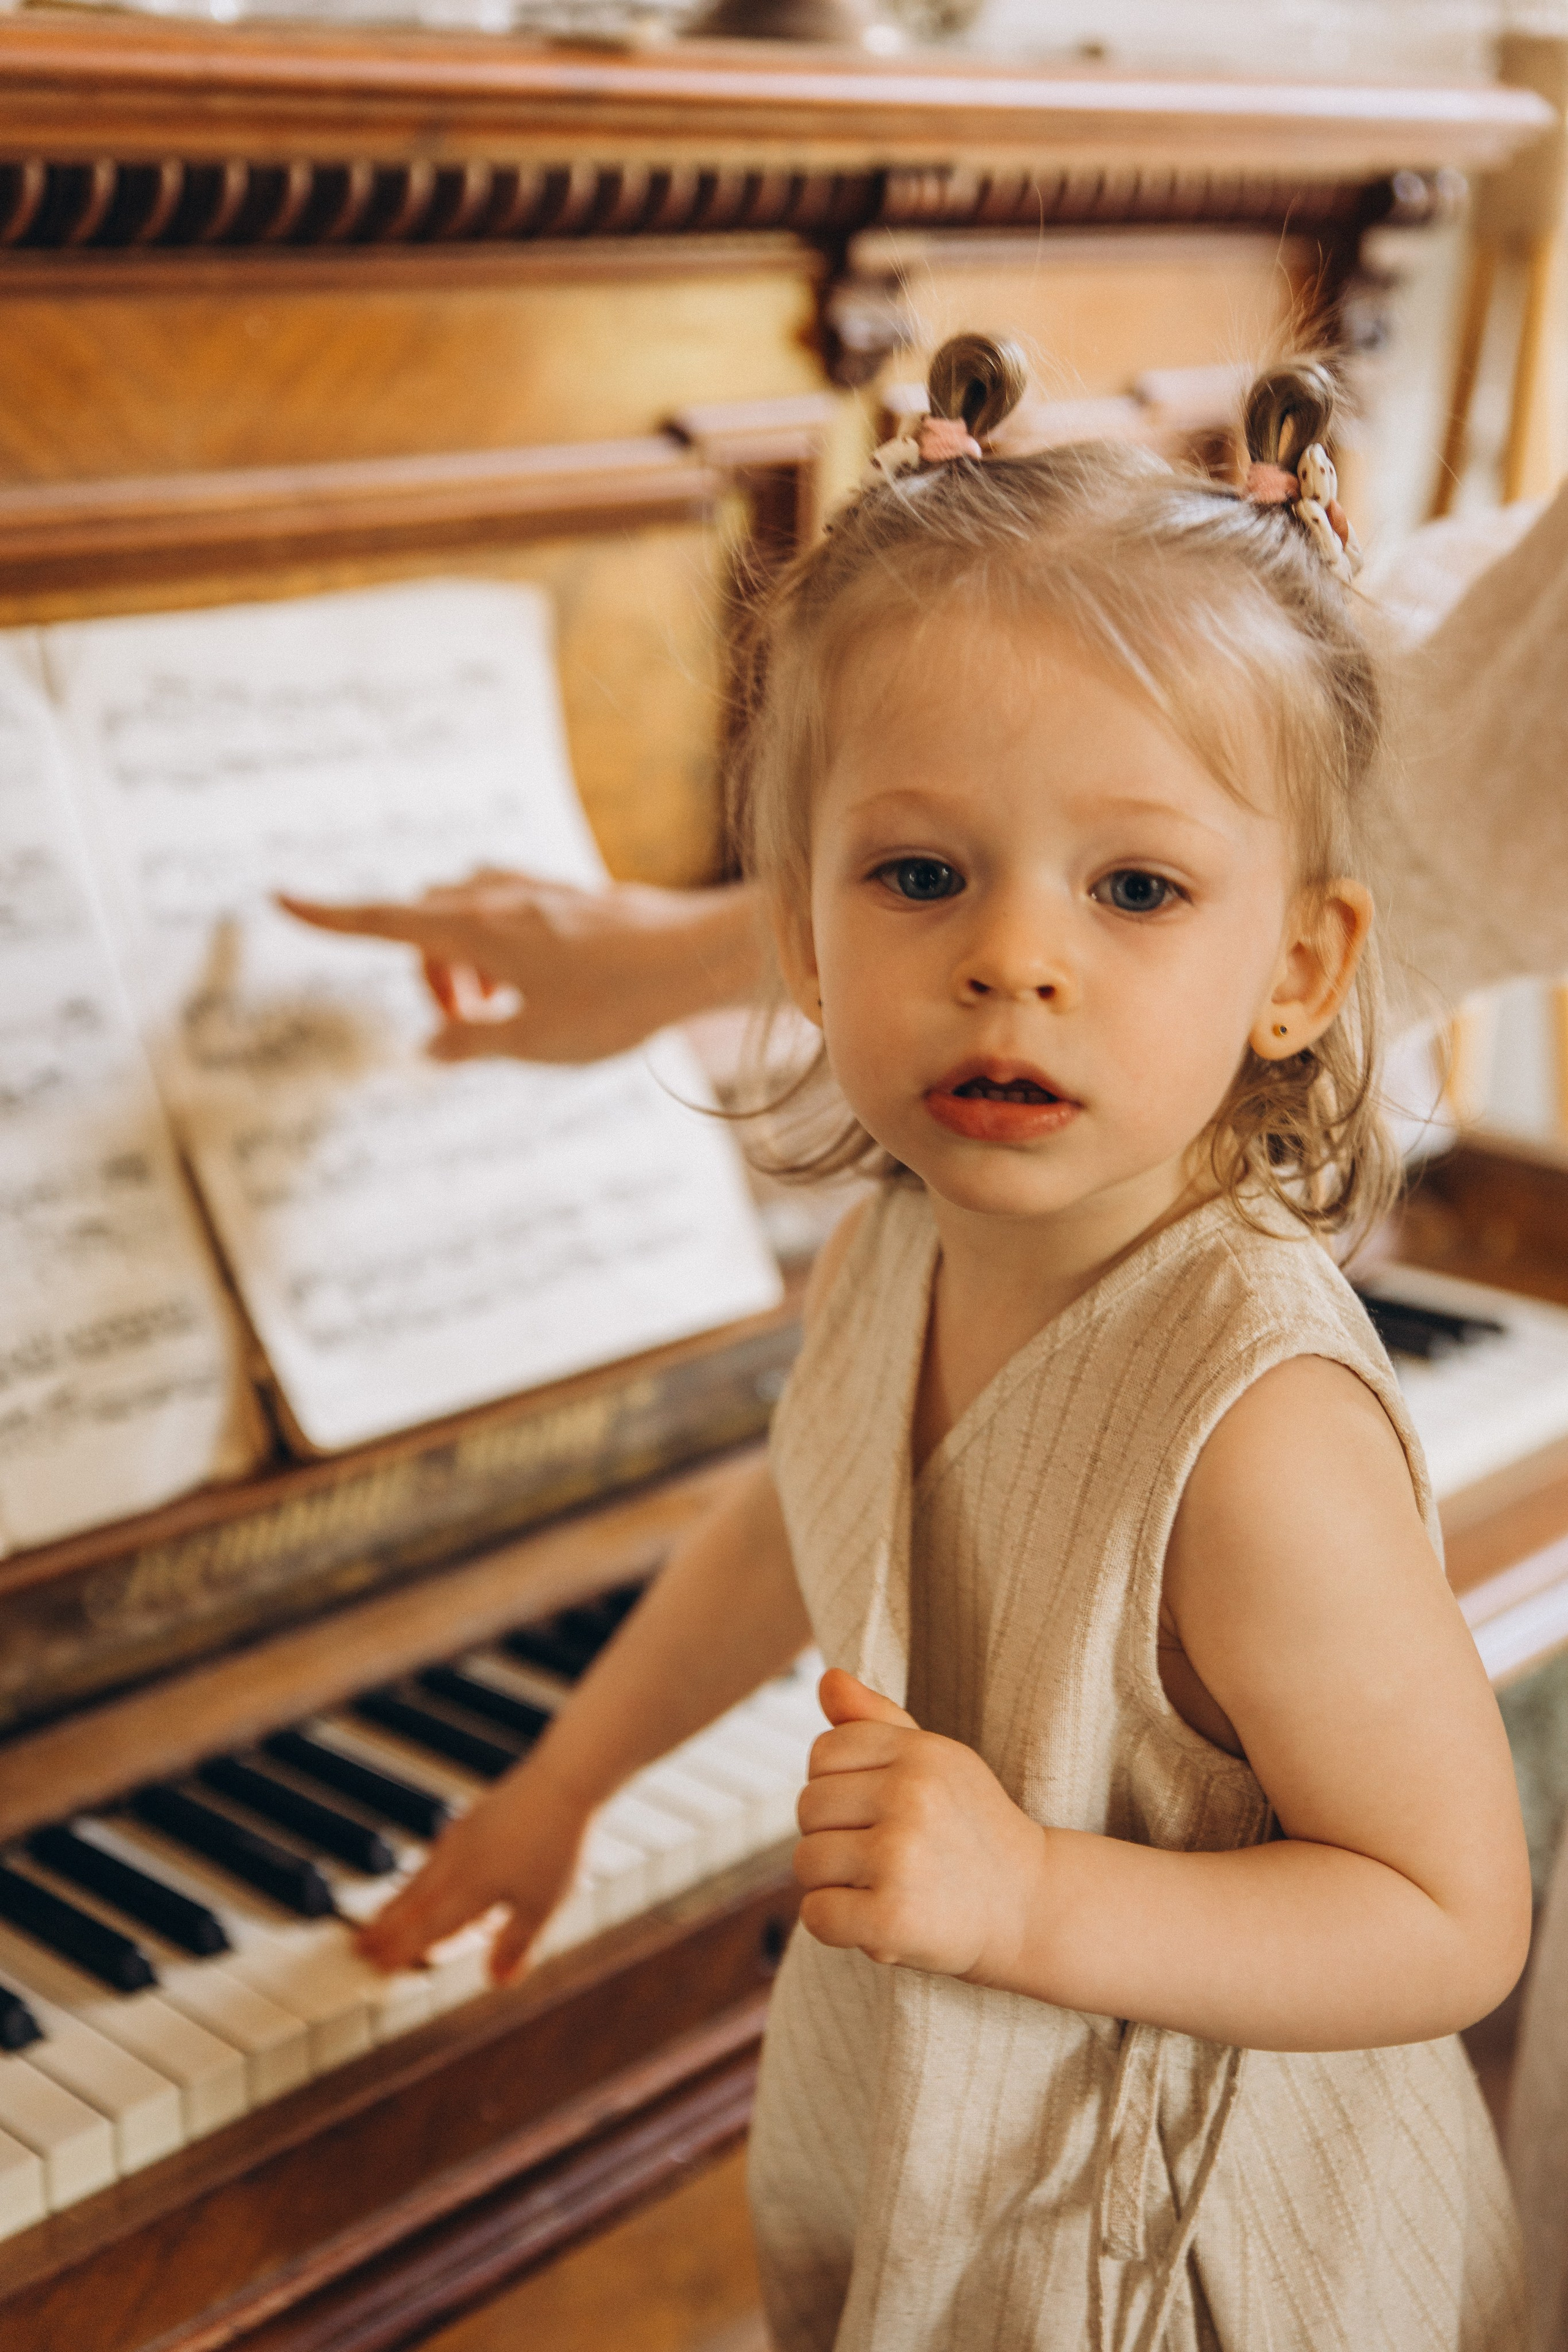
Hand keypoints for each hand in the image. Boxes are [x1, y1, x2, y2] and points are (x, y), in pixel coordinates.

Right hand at [276, 870, 760, 1064]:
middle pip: (423, 922)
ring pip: (465, 914)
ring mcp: (533, 890)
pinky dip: (500, 948)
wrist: (698, 956)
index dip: (327, 916)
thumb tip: (431, 1047)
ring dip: (464, 962)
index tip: (279, 898)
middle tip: (466, 1023)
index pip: (381, 921)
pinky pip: (506, 912)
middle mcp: (496, 897)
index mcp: (474, 930)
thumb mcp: (533, 1041)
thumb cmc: (616, 1002)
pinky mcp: (566, 895)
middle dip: (426, 973)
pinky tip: (544, 984)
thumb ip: (471, 1044)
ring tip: (506, 1008)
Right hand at [357, 1761, 588, 1985]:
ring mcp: (462, 1837)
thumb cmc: (556, 1844)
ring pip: (421, 1877)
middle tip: (357, 1946)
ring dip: (397, 1902)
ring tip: (378, 1917)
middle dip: (386, 1928)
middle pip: (414, 1904)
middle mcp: (458, 1865)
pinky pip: (435, 1854)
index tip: (376, 1967)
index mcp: (471, 1890)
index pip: (428, 1929)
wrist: (563, 1778)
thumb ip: (517, 1944)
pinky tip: (423, 1873)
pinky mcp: (474, 1818)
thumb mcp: (543, 1904)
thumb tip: (496, 1981)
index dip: (402, 1950)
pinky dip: (420, 1873)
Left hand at [793, 1669, 1046, 1984]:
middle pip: (808, 1807)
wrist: (1028, 1907)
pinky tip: (877, 1922)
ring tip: (883, 1886)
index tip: (879, 1809)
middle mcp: (911, 1797)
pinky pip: (815, 1914)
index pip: (823, 1752)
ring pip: (806, 1861)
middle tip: (884, 1855)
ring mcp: (900, 1858)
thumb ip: (876, 1720)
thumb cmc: (969, 1828)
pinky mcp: (892, 1919)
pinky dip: (836, 1925)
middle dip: (833, 1834)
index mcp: (921, 1753)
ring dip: (833, 1882)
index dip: (838, 1786)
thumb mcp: (936, 1762)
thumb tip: (827, 1679)